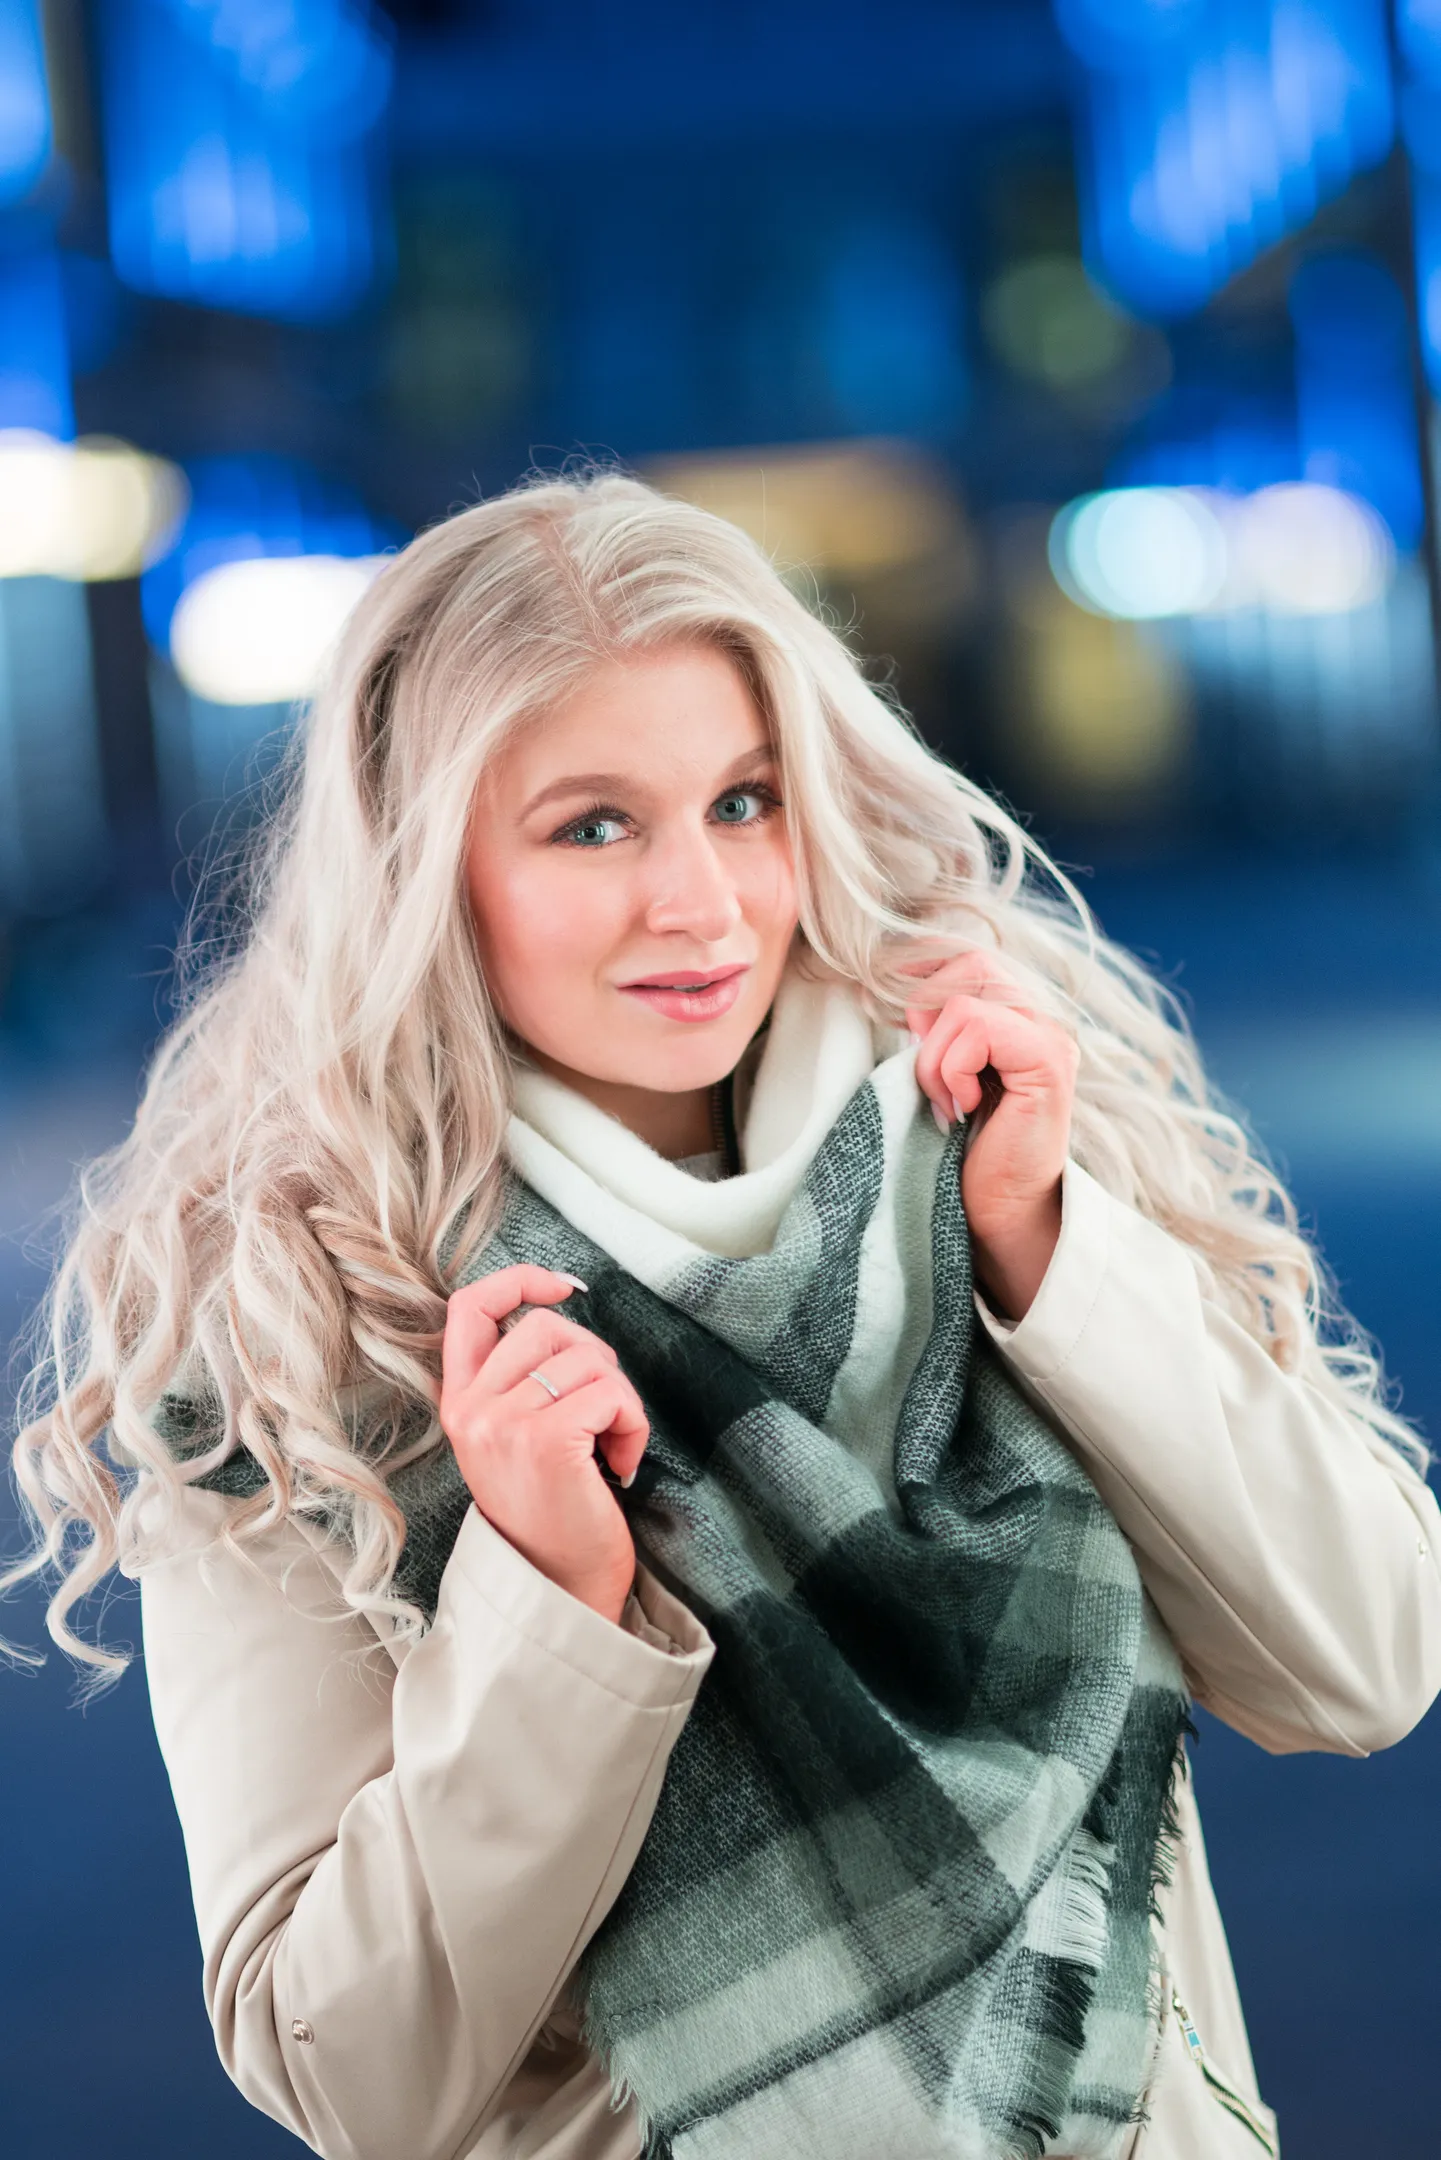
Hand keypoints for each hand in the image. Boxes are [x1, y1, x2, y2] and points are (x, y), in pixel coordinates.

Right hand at [440, 1265, 648, 1625]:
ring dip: (620, 1399)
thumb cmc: (551, 1512)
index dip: (519, 1280)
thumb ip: (520, 1381)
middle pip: (546, 1326)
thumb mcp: (512, 1438)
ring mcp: (505, 1425)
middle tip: (604, 1412)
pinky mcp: (547, 1442)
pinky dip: (632, 1424)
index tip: (564, 1288)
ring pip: (587, 1359)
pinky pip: (610, 1395)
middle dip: (594, 1358)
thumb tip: (563, 1316)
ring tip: (612, 1445)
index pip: (469, 1308)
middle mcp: (472, 1410)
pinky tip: (621, 1464)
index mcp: (459, 1403)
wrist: (559, 1589)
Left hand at [903, 948, 1077, 1321]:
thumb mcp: (937, 1073)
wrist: (995, 1213)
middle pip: (968, 961)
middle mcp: (1042, 1019)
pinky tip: (966, 1108)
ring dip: (934, 1057)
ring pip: (962, 1001)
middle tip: (928, 1073)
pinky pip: (977, 1028)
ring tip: (948, 1102)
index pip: (968, 955)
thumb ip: (932, 1028)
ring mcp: (1050, 1038)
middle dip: (924, 1013)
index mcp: (1017, 1017)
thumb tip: (895, 987)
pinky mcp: (1048, 1062)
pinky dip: (953, 1069)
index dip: (922, 972)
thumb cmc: (961, 1150)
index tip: (899, 1019)